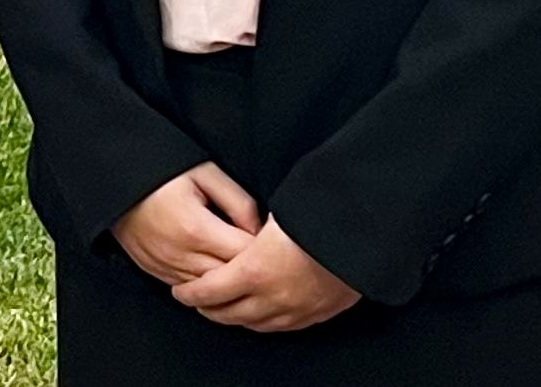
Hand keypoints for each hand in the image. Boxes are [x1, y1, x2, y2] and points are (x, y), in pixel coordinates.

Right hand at [109, 161, 261, 286]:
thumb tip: (259, 230)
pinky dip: (206, 286)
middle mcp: (181, 255)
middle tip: (265, 260)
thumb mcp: (205, 173)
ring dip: (229, 283)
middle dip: (251, 271)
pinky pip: (191, 292)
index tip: (274, 245)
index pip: (245, 255)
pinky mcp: (156, 273)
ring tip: (243, 269)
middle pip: (231, 278)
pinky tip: (216, 274)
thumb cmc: (161, 174)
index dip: (264, 252)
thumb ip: (238, 201)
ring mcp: (167, 268)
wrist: (116, 183)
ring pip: (211, 292)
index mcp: (196, 229)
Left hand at [172, 215, 359, 332]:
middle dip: (209, 309)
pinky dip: (265, 322)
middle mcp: (271, 296)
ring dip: (236, 318)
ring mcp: (295, 309)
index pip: (210, 291)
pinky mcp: (317, 314)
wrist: (360, 234)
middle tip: (198, 302)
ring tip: (225, 310)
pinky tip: (261, 316)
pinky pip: (283, 327)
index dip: (191, 294)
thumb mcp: (274, 214)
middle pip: (229, 313)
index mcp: (254, 270)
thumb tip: (240, 224)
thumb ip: (249, 225)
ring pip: (255, 324)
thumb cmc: (316, 216)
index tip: (180, 292)